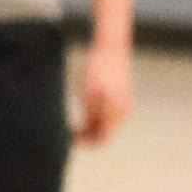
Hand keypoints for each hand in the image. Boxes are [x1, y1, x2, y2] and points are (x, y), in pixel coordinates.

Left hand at [71, 34, 133, 149]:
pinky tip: (81, 113)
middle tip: (67, 133)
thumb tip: (82, 137)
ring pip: (104, 126)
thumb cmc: (97, 69)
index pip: (101, 140)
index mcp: (117, 112)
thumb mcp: (89, 95)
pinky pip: (107, 116)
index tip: (68, 140)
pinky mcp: (120, 99)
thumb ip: (89, 118)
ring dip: (89, 128)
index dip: (84, 144)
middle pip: (103, 134)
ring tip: (72, 124)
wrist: (110, 47)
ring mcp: (123, 106)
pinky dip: (94, 119)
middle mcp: (124, 112)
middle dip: (86, 136)